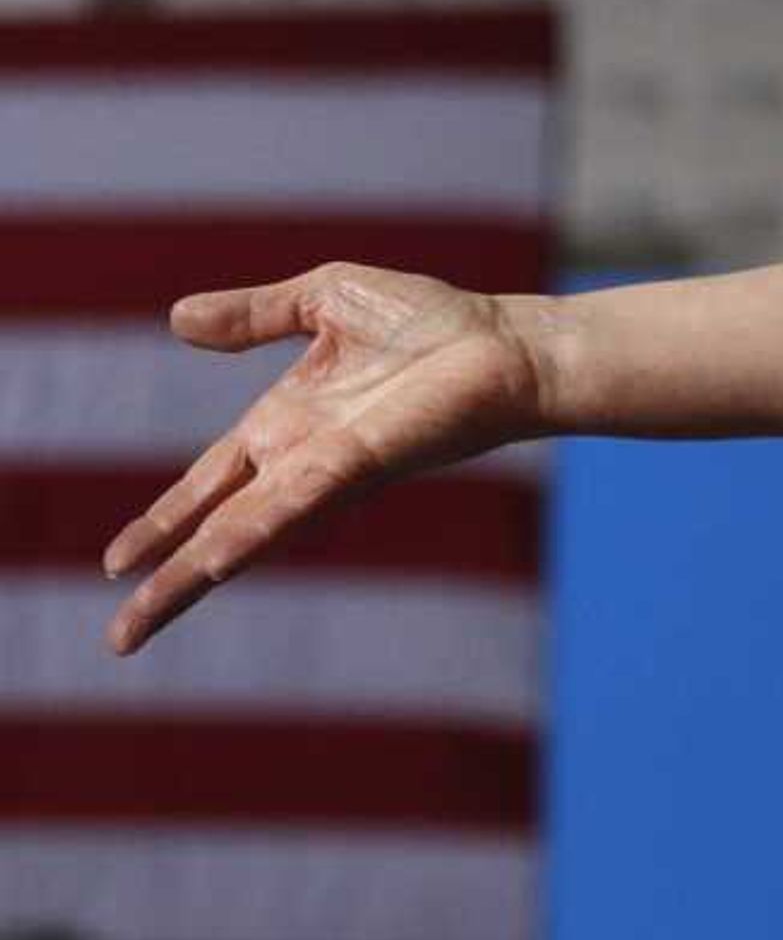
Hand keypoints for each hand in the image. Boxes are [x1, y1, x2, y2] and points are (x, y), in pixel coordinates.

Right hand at [102, 263, 554, 655]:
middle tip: (120, 639)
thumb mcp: (323, 299)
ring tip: (138, 627)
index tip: (117, 563)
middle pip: (213, 530)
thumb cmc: (435, 322)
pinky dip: (249, 533)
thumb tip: (177, 319)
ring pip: (240, 536)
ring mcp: (327, 471)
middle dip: (165, 580)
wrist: (507, 340)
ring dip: (188, 580)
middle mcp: (299, 460)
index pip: (209, 484)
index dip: (163, 521)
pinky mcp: (361, 465)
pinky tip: (210, 564)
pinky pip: (293, 504)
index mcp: (285, 425)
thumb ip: (254, 313)